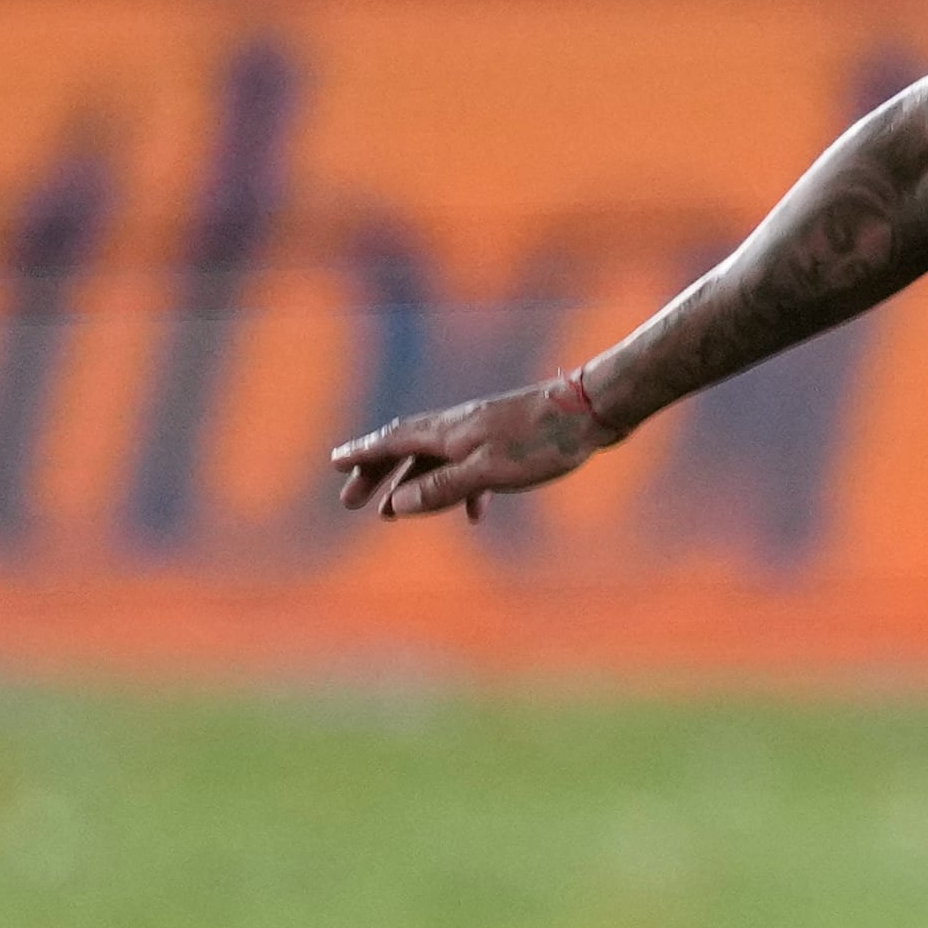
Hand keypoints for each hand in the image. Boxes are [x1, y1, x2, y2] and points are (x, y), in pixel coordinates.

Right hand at [330, 376, 624, 521]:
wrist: (593, 413)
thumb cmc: (541, 442)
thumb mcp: (487, 471)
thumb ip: (442, 488)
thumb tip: (396, 505)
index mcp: (448, 431)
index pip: (392, 441)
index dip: (362, 454)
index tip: (334, 463)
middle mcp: (459, 427)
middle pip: (407, 451)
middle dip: (377, 475)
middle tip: (351, 500)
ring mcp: (484, 433)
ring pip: (438, 460)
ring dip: (414, 486)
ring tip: (394, 514)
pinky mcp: (509, 442)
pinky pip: (474, 467)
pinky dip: (464, 490)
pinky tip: (473, 514)